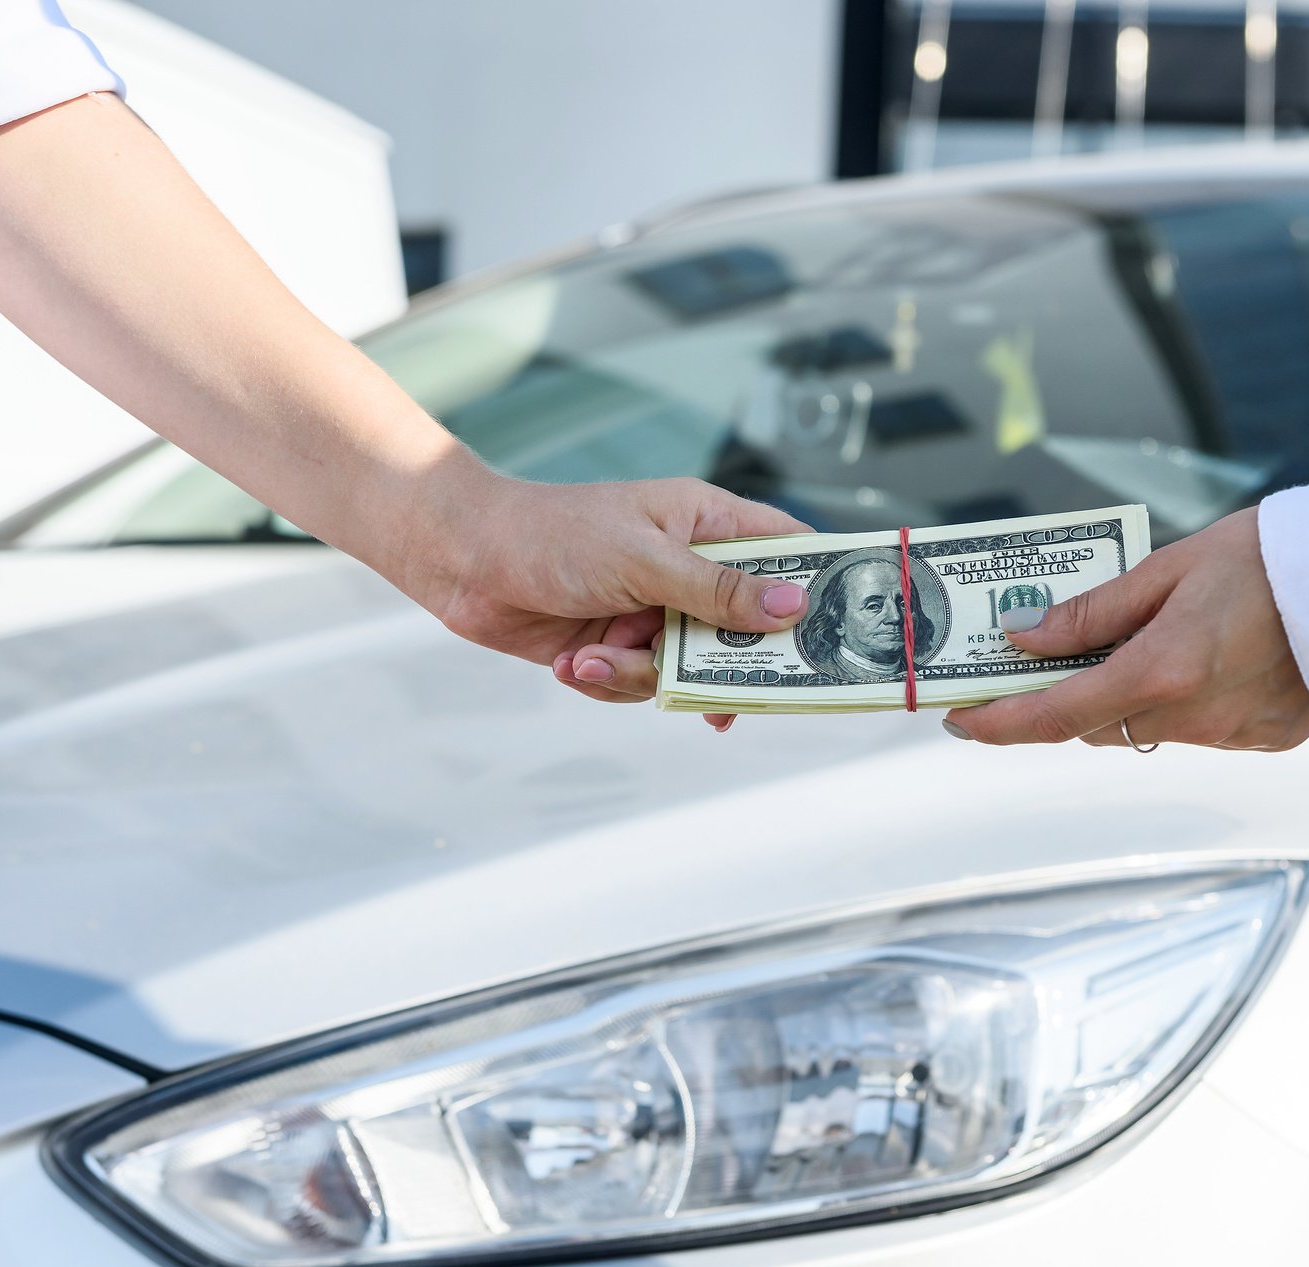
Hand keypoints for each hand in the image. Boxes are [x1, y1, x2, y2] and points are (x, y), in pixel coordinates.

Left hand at [393, 461, 809, 684]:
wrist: (464, 562)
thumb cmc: (554, 535)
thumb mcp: (644, 560)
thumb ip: (718, 590)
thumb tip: (793, 608)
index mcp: (708, 524)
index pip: (789, 552)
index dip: (820, 588)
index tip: (844, 632)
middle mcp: (689, 569)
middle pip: (748, 630)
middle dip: (723, 667)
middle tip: (722, 700)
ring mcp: (655, 611)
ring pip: (690, 669)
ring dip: (640, 676)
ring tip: (594, 657)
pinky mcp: (619, 645)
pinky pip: (641, 684)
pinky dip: (608, 681)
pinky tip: (572, 662)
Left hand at [941, 508, 1308, 750]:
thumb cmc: (1266, 559)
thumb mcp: (1165, 570)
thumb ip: (1090, 613)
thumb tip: (1022, 639)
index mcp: (1160, 673)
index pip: (1054, 716)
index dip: (999, 723)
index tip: (958, 720)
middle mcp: (1190, 717)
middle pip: (1096, 724)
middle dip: (1062, 699)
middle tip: (1034, 666)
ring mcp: (1229, 735)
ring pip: (1147, 728)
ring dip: (1127, 696)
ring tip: (1136, 643)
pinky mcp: (1264, 739)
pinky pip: (1198, 727)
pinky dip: (1183, 700)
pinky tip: (1205, 657)